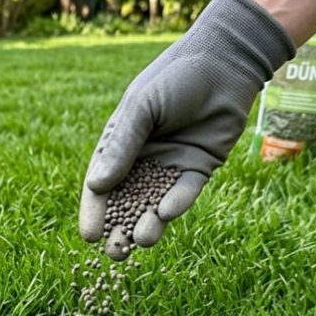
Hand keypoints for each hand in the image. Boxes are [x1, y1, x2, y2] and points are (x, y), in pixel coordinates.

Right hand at [79, 0, 294, 259]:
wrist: (225, 62)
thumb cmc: (174, 79)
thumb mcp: (142, 109)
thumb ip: (123, 147)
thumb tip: (97, 186)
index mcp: (120, 143)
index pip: (101, 183)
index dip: (94, 210)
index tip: (90, 235)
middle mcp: (142, 158)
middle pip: (127, 200)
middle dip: (119, 227)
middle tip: (114, 252)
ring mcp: (171, 164)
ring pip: (155, 202)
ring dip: (148, 223)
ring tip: (142, 241)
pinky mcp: (200, 166)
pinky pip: (186, 191)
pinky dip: (177, 203)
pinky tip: (167, 212)